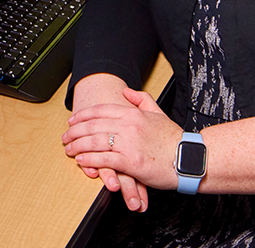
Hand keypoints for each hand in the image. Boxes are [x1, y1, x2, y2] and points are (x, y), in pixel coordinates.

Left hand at [63, 88, 183, 190]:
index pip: (101, 110)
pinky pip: (104, 158)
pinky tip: (81, 160)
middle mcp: (129, 126)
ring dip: (78, 145)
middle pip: (93, 125)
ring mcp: (129, 143)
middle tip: (65, 136)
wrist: (189, 159)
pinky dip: (89, 159)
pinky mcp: (131, 162)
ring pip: (95, 141)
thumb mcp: (158, 113)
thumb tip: (127, 92)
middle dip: (75, 131)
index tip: (72, 120)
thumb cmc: (174, 140)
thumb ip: (142, 100)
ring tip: (69, 149)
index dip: (83, 115)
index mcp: (133, 113)